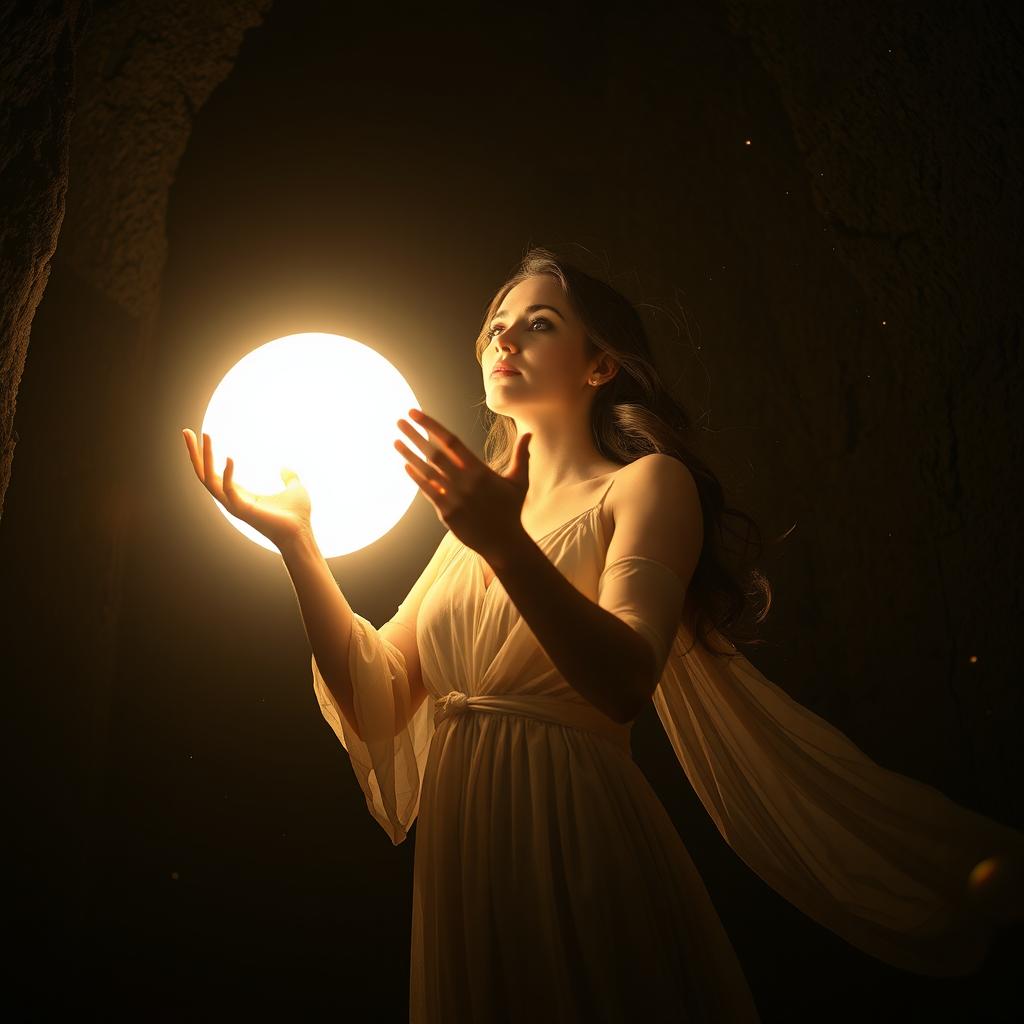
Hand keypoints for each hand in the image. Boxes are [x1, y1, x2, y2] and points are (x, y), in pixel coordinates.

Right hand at [182, 428, 312, 549]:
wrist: (301, 534)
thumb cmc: (296, 515)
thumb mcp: (294, 489)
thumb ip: (289, 478)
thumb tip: (286, 467)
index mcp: (239, 494)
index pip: (213, 473)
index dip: (203, 456)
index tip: (198, 434)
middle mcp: (231, 499)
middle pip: (203, 474)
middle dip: (194, 453)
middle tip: (186, 432)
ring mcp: (234, 505)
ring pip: (209, 480)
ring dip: (204, 457)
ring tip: (206, 435)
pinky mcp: (242, 510)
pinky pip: (228, 490)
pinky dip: (227, 473)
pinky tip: (229, 457)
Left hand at [394, 408, 531, 562]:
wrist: (504, 543)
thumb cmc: (510, 510)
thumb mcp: (519, 481)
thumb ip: (521, 455)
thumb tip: (529, 434)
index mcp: (480, 471)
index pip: (452, 442)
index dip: (432, 426)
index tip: (416, 413)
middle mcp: (465, 482)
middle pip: (434, 454)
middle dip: (415, 436)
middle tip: (400, 420)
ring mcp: (455, 498)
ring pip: (427, 472)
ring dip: (410, 455)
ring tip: (396, 441)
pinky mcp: (447, 513)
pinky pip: (428, 492)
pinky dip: (417, 478)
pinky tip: (406, 466)